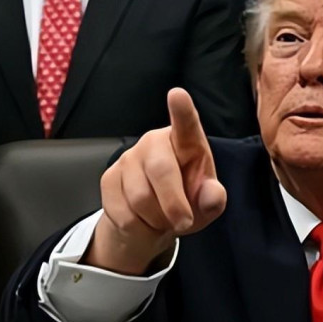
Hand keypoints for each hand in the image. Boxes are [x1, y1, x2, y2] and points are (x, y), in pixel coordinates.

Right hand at [84, 88, 226, 274]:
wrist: (152, 221)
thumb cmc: (187, 202)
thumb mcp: (207, 203)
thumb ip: (213, 198)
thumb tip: (211, 195)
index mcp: (185, 141)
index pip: (185, 123)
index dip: (182, 110)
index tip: (177, 95)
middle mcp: (154, 142)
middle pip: (161, 171)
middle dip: (174, 204)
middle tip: (185, 222)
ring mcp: (128, 158)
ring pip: (140, 198)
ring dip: (156, 219)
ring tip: (164, 218)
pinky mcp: (109, 178)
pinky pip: (123, 211)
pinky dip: (138, 227)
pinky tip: (144, 220)